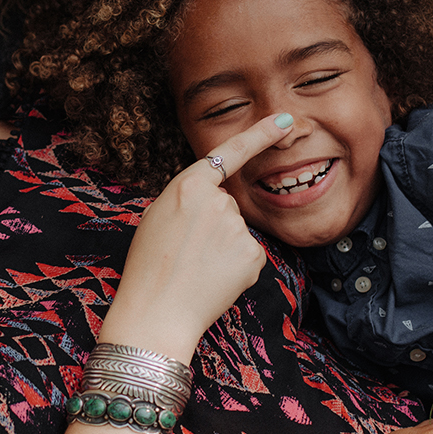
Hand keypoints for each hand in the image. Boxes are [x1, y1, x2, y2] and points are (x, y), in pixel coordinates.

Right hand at [101, 113, 292, 359]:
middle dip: (212, 224)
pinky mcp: (253, 255)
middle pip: (226, 204)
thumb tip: (212, 197)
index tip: (283, 121)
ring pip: (237, 231)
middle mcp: (218, 201)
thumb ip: (187, 199)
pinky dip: (235, 267)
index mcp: (188, 186)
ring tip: (196, 268)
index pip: (230, 152)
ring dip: (223, 247)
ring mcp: (238, 228)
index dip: (260, 134)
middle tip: (185, 252)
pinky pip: (248, 255)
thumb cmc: (148, 267)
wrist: (158, 312)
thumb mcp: (156, 218)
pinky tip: (214, 279)